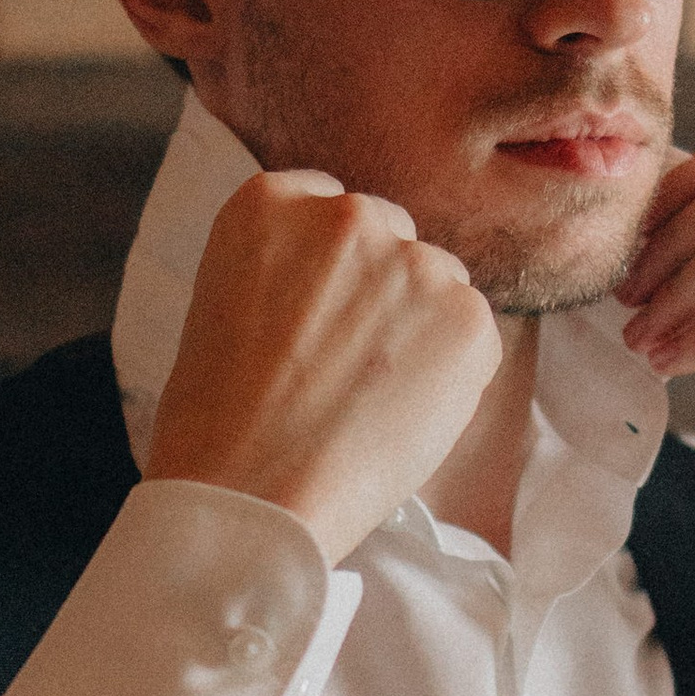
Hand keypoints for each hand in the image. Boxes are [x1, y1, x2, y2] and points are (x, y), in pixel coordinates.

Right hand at [146, 168, 504, 563]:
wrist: (252, 492)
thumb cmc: (220, 423)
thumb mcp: (225, 305)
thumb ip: (289, 270)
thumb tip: (349, 285)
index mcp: (272, 203)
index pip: (327, 212)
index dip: (328, 274)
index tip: (317, 319)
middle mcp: (347, 214)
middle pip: (391, 240)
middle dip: (381, 294)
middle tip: (346, 368)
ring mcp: (412, 261)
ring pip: (438, 285)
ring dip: (420, 331)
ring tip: (368, 401)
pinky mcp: (466, 315)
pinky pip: (473, 337)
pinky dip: (452, 376)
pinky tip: (399, 416)